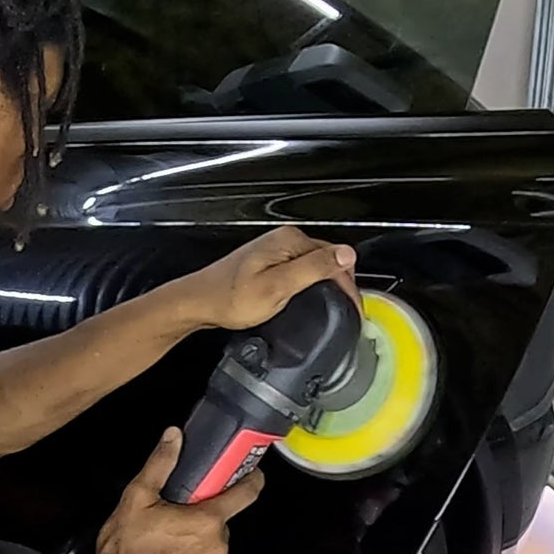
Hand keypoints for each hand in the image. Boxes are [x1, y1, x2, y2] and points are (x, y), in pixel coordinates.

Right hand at [76, 429, 263, 553]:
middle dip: (202, 517)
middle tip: (174, 517)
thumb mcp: (136, 498)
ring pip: (210, 547)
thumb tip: (174, 438)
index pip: (246, 494)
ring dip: (195, 542)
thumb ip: (160, 464)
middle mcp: (216, 547)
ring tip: (164, 544)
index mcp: (206, 521)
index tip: (252, 473)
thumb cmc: (126, 549)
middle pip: (219, 522)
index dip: (251, 479)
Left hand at [179, 226, 357, 330]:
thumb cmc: (229, 298)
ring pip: (314, 267)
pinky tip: (309, 300)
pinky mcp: (267, 262)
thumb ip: (313, 269)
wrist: (197, 303)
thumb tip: (346, 254)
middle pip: (327, 260)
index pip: (336, 257)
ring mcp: (274, 250)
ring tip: (335, 308)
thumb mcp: (278, 286)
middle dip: (341, 285)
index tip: (355, 309)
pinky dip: (309, 285)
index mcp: (289, 241)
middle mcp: (283, 240)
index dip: (349, 286)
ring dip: (326, 285)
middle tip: (348, 313)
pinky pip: (299, 272)